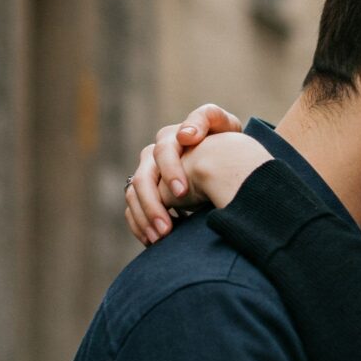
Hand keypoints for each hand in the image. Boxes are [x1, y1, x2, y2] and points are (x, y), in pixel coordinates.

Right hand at [125, 104, 242, 245]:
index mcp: (173, 137)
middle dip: (154, 204)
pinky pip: (132, 207)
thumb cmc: (227, 139)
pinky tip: (152, 241)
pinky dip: (139, 224)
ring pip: (134, 193)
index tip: (182, 192)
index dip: (171, 171)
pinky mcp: (147, 189)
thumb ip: (208, 119)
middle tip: (167, 228)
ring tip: (160, 238)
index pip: (164, 151)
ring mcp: (149, 171)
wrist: (226, 157)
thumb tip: (184, 136)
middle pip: (144, 178)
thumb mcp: (225, 125)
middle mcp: (156, 153)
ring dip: (145, 217)